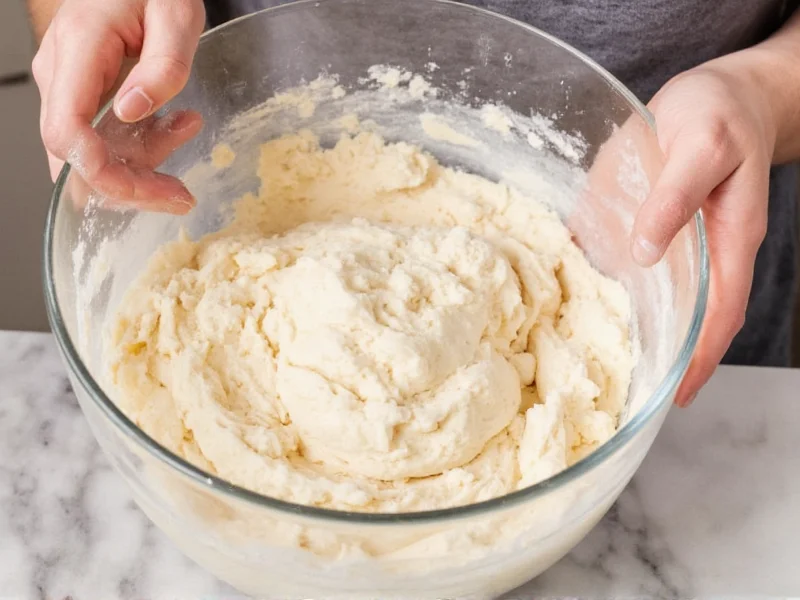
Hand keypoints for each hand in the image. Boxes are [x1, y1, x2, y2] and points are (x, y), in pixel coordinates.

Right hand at [32, 0, 205, 212]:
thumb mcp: (177, 15)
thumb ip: (163, 65)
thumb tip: (131, 111)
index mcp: (79, 48)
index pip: (66, 129)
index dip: (99, 172)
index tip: (147, 190)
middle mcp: (61, 72)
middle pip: (75, 154)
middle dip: (129, 185)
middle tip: (181, 195)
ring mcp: (68, 85)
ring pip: (91, 153)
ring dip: (140, 166)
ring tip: (187, 130)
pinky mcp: (82, 94)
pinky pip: (102, 139)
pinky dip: (139, 148)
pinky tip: (175, 127)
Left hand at [631, 65, 775, 406]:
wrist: (720, 93)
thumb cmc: (718, 114)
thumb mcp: (700, 148)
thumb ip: (674, 199)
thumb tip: (646, 252)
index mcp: (730, 241)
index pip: (721, 315)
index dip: (701, 358)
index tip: (676, 394)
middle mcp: (708, 251)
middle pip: (696, 319)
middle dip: (671, 358)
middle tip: (632, 392)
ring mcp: (685, 242)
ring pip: (669, 299)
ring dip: (646, 331)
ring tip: (608, 362)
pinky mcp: (660, 226)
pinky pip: (644, 270)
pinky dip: (623, 291)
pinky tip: (592, 302)